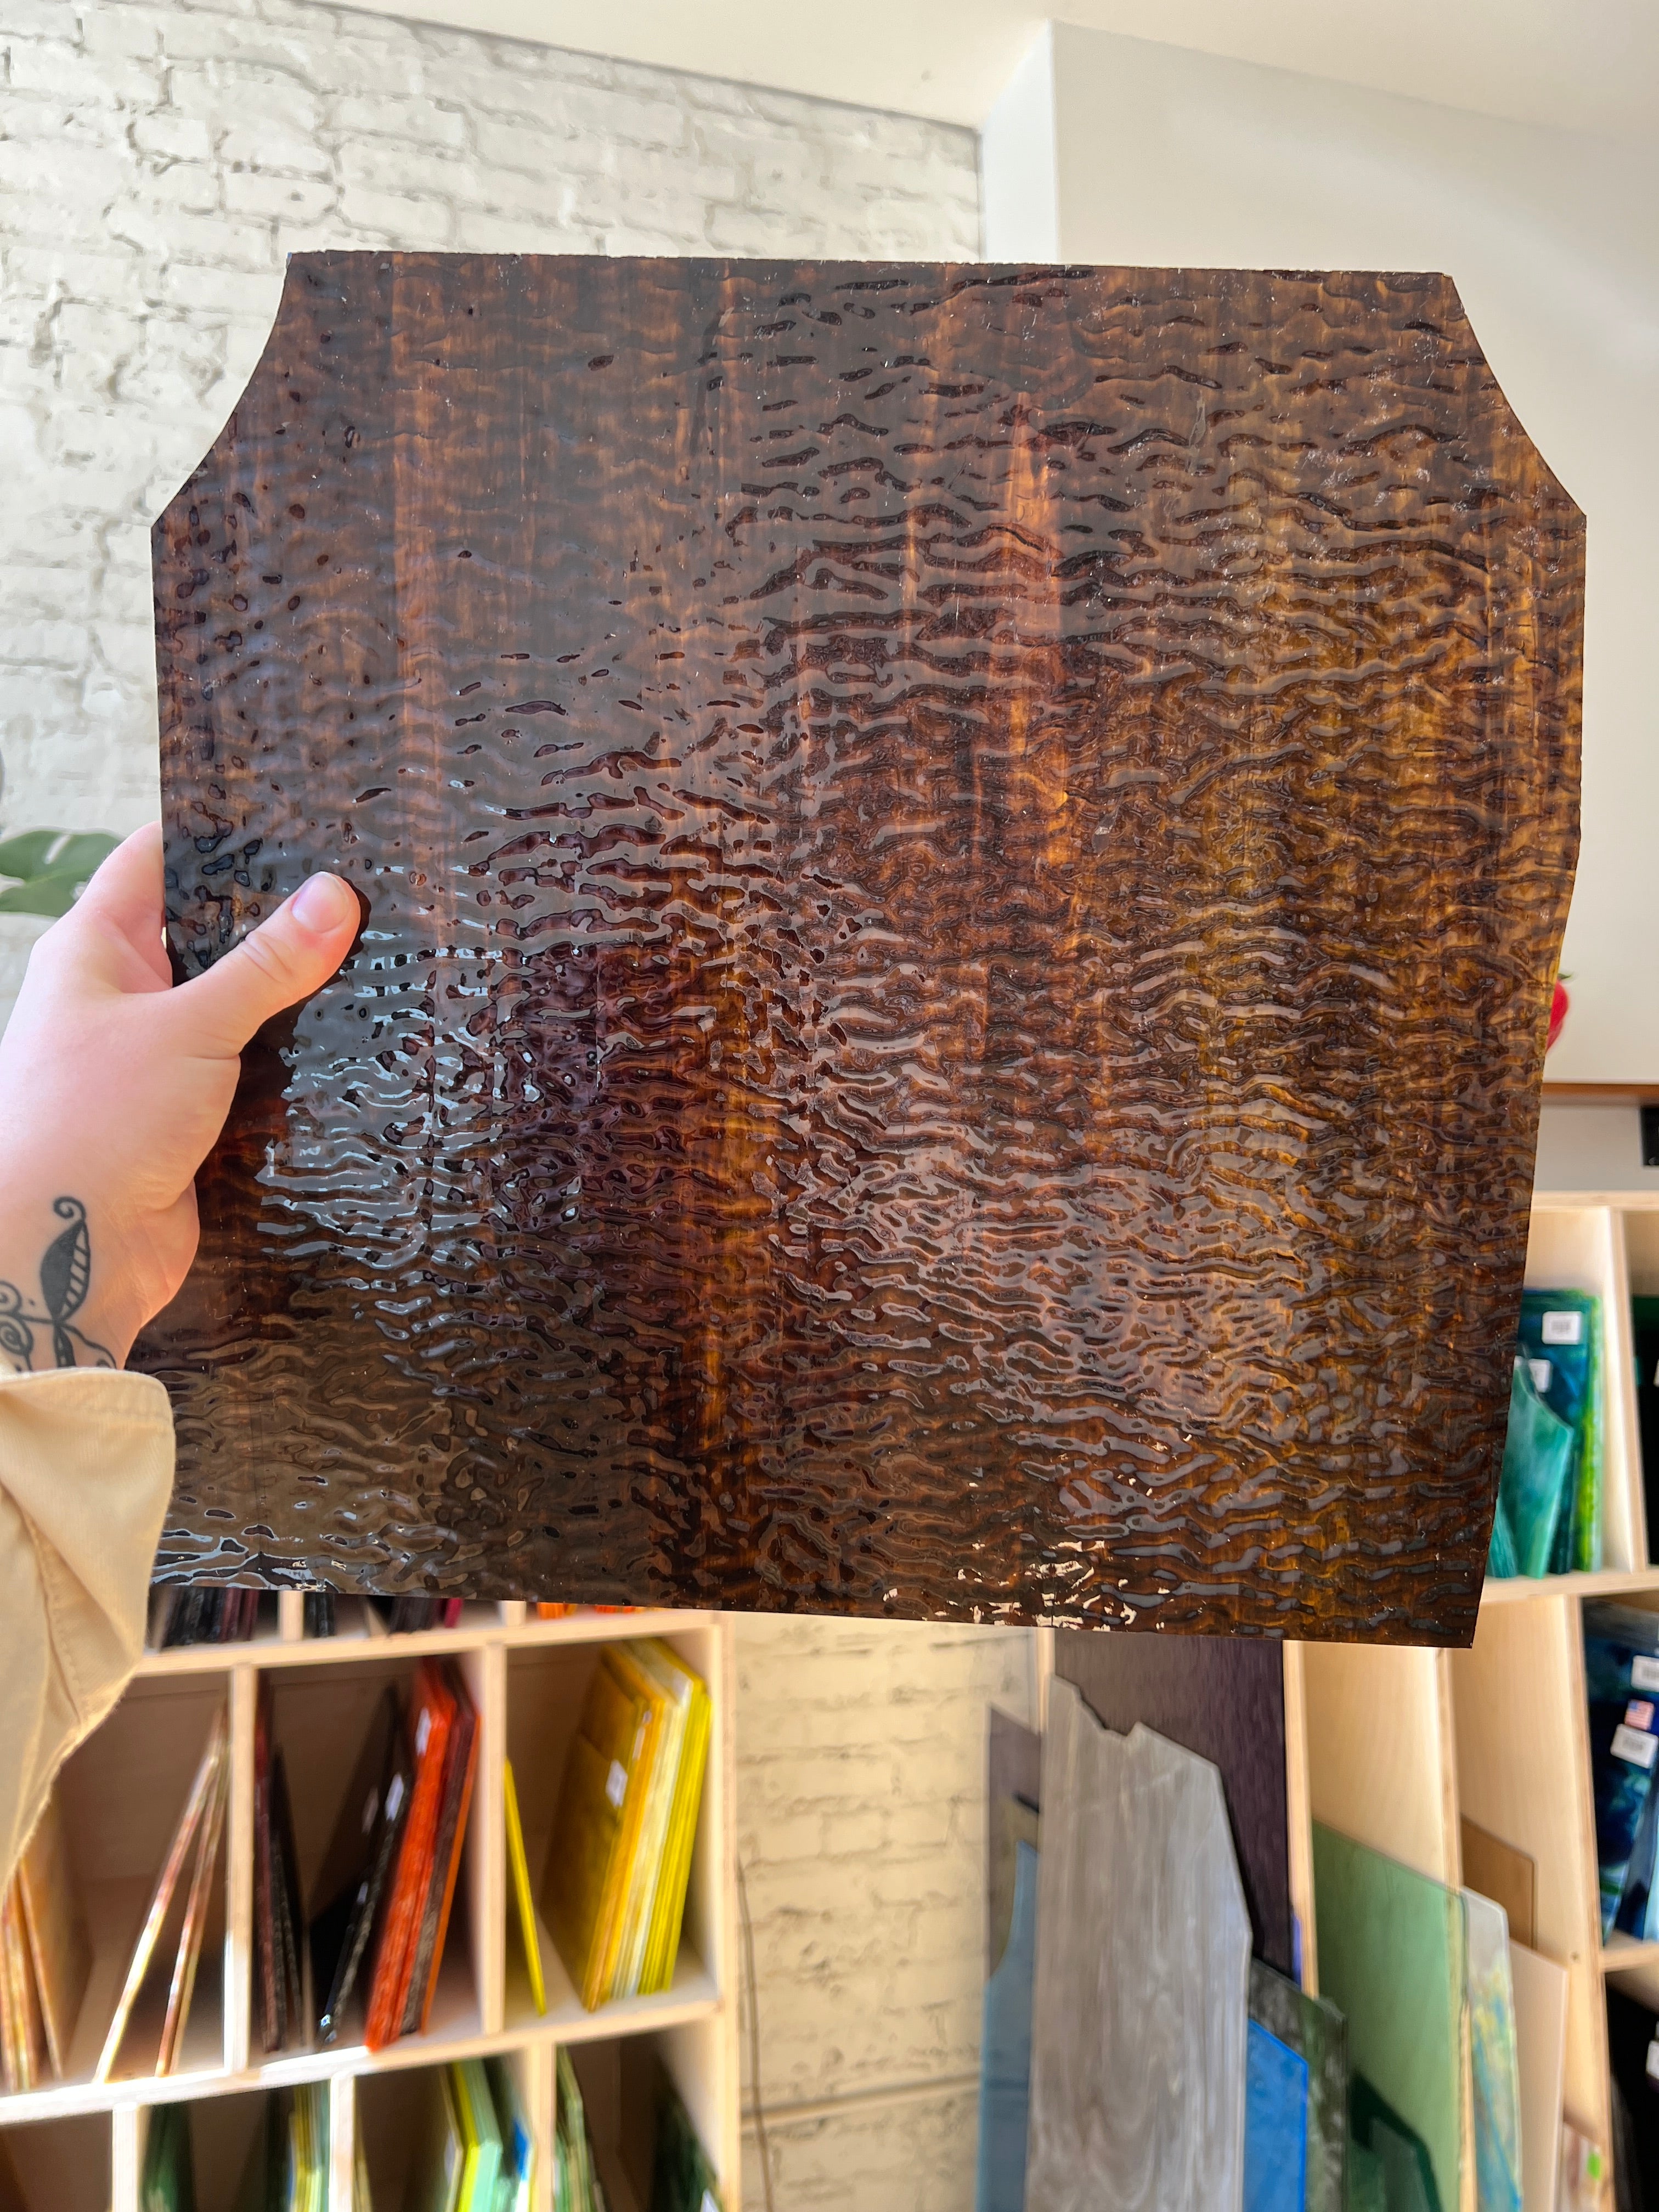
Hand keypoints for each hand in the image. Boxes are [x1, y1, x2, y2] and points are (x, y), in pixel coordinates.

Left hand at [0, 823, 358, 1370]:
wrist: (63, 1250)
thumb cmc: (90, 1125)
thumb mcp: (189, 1027)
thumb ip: (266, 965)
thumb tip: (333, 896)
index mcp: (94, 951)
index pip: (155, 860)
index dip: (215, 831)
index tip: (290, 811)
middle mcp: (119, 999)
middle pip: (205, 933)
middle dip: (271, 918)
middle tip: (353, 890)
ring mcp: (151, 1059)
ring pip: (232, 1006)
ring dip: (286, 996)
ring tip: (367, 960)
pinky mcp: (185, 1118)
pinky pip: (246, 1071)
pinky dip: (287, 1060)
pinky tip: (345, 1044)